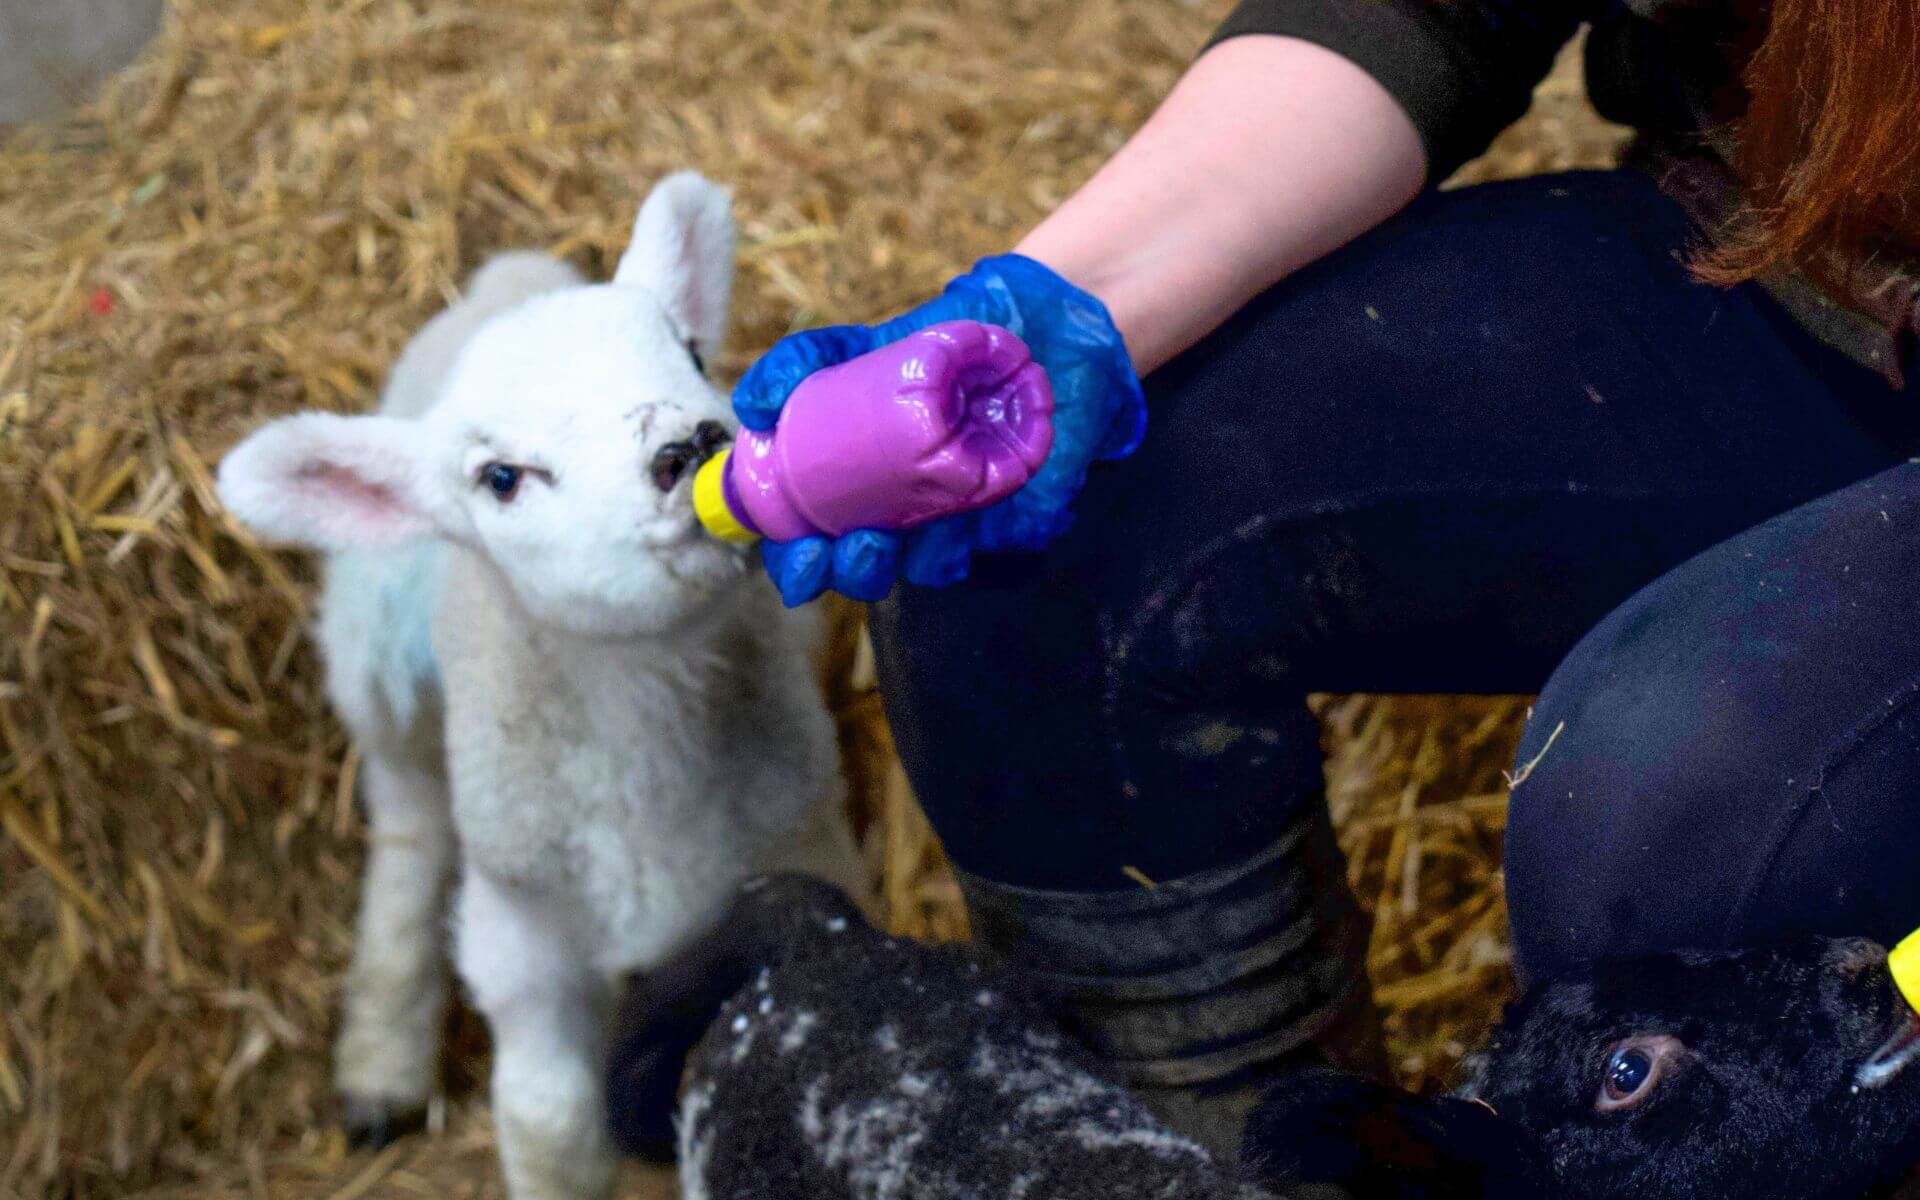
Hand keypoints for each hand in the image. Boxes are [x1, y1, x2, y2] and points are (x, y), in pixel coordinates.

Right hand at [735, 254, 1144, 605]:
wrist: (1025, 319)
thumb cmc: (932, 339)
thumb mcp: (855, 344)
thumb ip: (800, 364)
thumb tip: (752, 411)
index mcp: (859, 493)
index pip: (818, 552)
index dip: (801, 570)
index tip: (801, 557)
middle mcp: (909, 516)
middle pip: (871, 574)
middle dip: (854, 573)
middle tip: (853, 545)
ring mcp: (967, 519)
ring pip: (933, 568)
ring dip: (913, 561)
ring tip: (893, 535)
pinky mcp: (1025, 507)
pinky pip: (1004, 541)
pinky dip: (987, 528)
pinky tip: (970, 520)